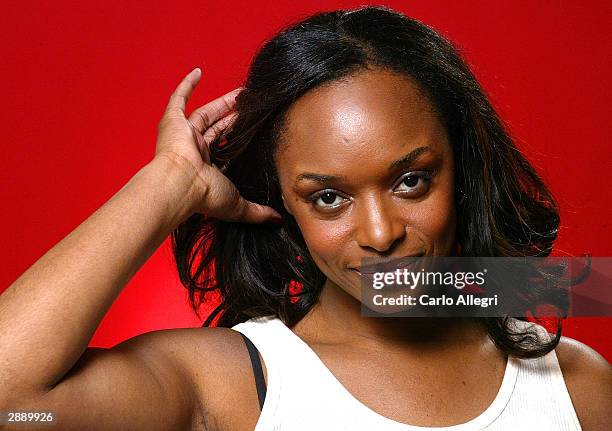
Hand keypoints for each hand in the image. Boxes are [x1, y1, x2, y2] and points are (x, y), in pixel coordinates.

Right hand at [154, 68, 281, 223]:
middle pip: (220, 129)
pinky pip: (178, 99)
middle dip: (235, 118)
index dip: (241, 141)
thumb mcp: (238, 205)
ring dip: (222, 103)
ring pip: (206, 114)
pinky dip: (186, 86)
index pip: (228, 151)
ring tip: (242, 93)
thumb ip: (258, 212)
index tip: (255, 132)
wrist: (179, 184)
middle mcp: (196, 151)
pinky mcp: (173, 122)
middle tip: (252, 108)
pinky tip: (198, 72)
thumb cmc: (205, 195)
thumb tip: (278, 220)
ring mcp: (184, 135)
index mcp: (209, 169)